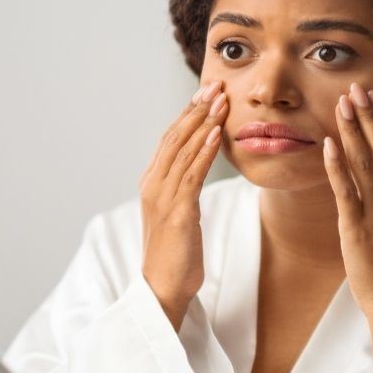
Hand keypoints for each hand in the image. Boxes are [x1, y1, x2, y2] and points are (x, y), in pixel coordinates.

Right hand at [140, 81, 227, 330]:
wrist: (163, 287)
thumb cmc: (175, 254)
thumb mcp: (178, 213)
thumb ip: (183, 188)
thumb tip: (198, 168)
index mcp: (151, 182)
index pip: (169, 138)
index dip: (187, 113)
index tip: (206, 92)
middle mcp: (152, 185)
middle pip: (174, 137)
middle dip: (196, 109)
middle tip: (215, 85)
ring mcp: (163, 197)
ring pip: (183, 150)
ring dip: (204, 123)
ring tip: (221, 101)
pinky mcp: (178, 213)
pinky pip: (192, 175)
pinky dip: (204, 151)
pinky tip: (217, 134)